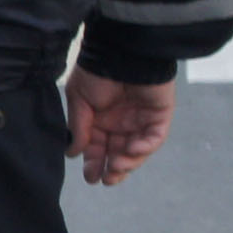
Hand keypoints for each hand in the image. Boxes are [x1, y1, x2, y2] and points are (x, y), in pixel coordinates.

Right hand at [68, 70, 175, 186]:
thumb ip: (79, 127)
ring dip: (128, 162)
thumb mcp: (79, 99)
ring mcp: (141, 120)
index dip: (94, 164)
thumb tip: (73, 153)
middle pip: (118, 153)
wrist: (122, 52)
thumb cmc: (97, 72)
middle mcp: (121, 122)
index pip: (98, 148)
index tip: (90, 177)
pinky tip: (131, 150)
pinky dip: (144, 147)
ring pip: (137, 150)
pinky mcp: (159, 116)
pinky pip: (154, 138)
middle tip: (107, 179)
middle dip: (113, 169)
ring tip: (117, 166)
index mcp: (100, 119)